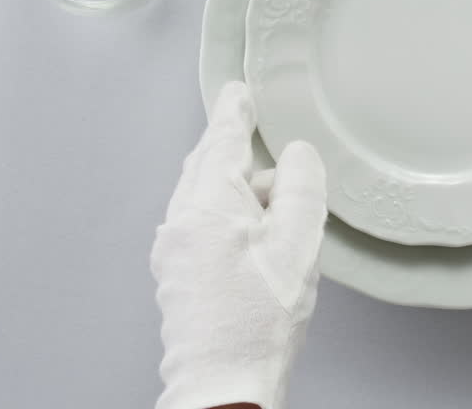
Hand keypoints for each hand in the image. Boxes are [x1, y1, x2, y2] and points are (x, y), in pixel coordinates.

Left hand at [151, 82, 326, 408]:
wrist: (224, 383)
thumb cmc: (257, 321)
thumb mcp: (297, 242)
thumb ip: (299, 187)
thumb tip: (296, 155)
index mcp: (206, 204)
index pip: (221, 139)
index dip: (235, 111)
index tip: (239, 91)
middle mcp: (180, 221)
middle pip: (206, 165)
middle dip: (234, 148)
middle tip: (260, 135)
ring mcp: (173, 250)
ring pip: (204, 195)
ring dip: (235, 186)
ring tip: (275, 202)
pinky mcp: (176, 275)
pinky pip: (200, 223)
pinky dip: (226, 213)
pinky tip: (253, 235)